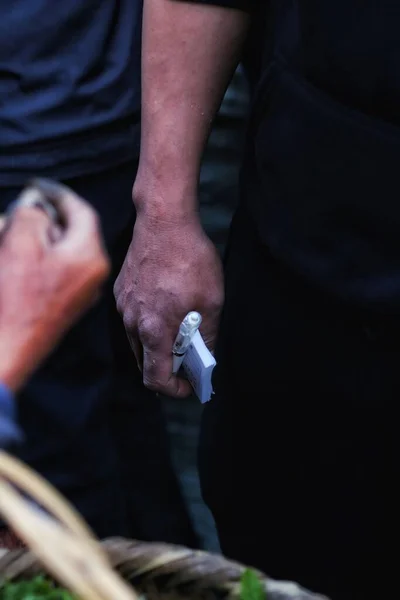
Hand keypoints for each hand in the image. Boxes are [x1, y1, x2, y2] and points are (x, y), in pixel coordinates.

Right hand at [0, 179, 109, 391]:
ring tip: (7, 232)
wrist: (7, 350)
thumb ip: (32, 213)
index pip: (82, 211)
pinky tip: (10, 256)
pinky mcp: (63, 304)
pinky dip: (32, 258)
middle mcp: (92, 274)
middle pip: (70, 231)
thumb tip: (36, 206)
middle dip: (40, 217)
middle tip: (17, 211)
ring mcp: (79, 292)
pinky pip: (52, 271)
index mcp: (91, 256)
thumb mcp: (20, 241)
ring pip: (57, 251)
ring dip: (32, 237)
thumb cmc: (15, 298)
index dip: (57, 193)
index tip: (36, 185)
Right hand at [114, 208, 223, 396]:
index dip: (174, 389)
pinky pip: (132, 318)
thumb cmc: (189, 258)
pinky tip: (166, 307)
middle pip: (144, 362)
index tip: (189, 386)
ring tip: (180, 332)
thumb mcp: (211, 300)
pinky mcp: (121, 291)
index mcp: (153, 329)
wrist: (163, 220)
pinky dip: (147, 324)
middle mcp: (131, 321)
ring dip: (157, 345)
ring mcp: (123, 305)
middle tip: (188, 361)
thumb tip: (205, 357)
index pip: (155, 378)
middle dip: (166, 368)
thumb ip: (206, 335)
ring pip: (137, 340)